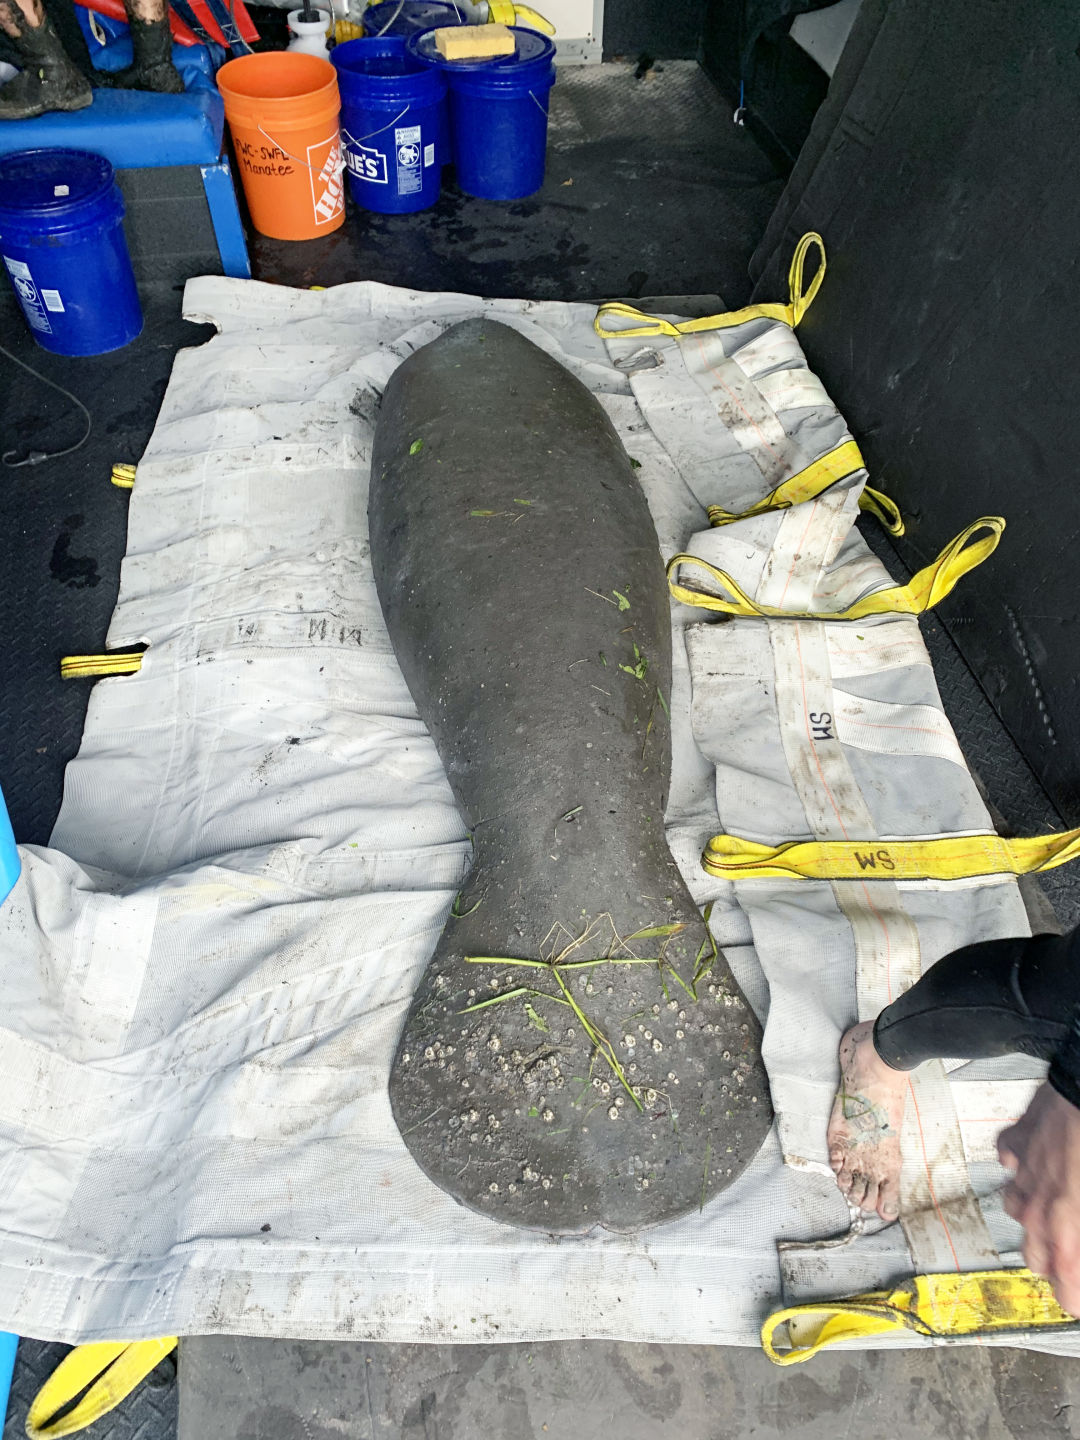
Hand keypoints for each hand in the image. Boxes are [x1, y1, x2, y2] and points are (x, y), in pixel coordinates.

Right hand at [998, 1082, 1079, 1316]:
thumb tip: (1079, 1247)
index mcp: (1067, 1223)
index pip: (1065, 1283)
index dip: (1072, 1296)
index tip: (1076, 1300)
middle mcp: (1039, 1202)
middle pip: (1033, 1255)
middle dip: (1052, 1265)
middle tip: (1069, 1264)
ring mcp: (1023, 1169)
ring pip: (1015, 1210)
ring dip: (1033, 1219)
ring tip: (1051, 1216)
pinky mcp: (1016, 1137)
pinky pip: (1008, 1160)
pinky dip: (1019, 1167)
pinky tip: (1032, 1166)